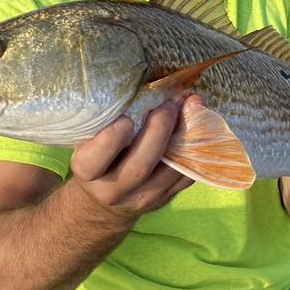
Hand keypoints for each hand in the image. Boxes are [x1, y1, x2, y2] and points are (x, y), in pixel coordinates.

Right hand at [70, 100, 193, 224]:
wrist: (106, 202)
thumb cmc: (97, 158)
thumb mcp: (89, 142)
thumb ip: (104, 123)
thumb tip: (140, 87)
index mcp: (88, 172)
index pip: (93, 161)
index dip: (109, 142)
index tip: (125, 120)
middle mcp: (114, 189)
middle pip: (139, 166)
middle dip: (158, 131)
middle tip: (168, 104)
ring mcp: (144, 197)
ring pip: (169, 171)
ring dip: (185, 135)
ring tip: (192, 105)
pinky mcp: (167, 197)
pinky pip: (187, 174)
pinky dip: (197, 147)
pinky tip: (201, 121)